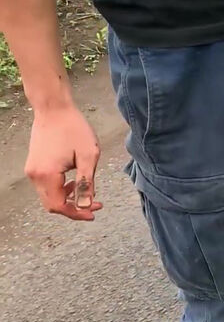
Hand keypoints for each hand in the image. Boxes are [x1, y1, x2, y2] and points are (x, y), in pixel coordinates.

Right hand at [25, 105, 102, 220]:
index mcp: (47, 175)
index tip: (94, 212)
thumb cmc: (74, 129)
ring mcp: (31, 170)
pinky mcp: (33, 165)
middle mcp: (34, 176)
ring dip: (67, 199)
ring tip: (87, 192)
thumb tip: (86, 205)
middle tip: (94, 204)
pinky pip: (45, 186)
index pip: (59, 206)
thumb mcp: (88, 156)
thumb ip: (86, 183)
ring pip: (48, 196)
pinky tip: (74, 182)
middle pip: (51, 204)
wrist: (54, 109)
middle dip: (73, 208)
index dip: (77, 213)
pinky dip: (60, 189)